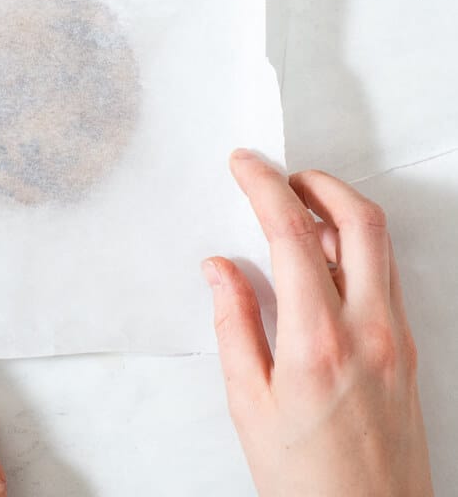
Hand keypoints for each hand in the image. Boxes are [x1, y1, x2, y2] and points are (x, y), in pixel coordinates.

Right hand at [203, 149, 432, 496]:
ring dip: (340, 211)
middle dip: (318, 181)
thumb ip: (234, 324)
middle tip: (282, 176)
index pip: (292, 233)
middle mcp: (370, 330)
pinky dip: (355, 248)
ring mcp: (397, 339)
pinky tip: (322, 263)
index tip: (244, 164)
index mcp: (318, 341)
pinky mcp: (408, 351)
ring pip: (380, 244)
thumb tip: (221, 268)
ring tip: (298, 217)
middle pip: (359, 220)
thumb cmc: (305, 483)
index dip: (264, 185)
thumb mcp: (248, 405)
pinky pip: (385, 276)